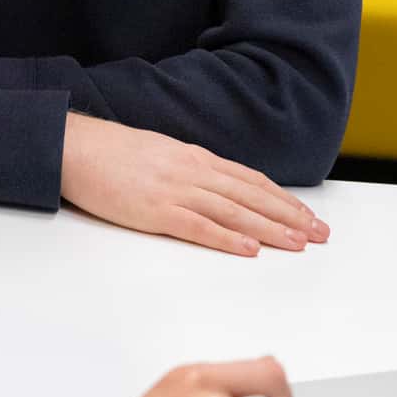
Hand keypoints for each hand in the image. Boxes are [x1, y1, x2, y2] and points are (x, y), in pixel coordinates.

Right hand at [60, 111, 329, 256]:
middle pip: (253, 196)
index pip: (252, 181)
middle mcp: (194, 172)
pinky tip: (249, 249)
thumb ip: (193, 170)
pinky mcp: (155, 211)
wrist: (76, 147)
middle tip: (320, 234)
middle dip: (290, 217)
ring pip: (235, 211)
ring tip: (298, 244)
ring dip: (270, 230)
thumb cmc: (115, 154)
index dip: (284, 200)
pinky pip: (199, 227)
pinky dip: (228, 238)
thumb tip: (220, 187)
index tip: (308, 216)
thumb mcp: (164, 154)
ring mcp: (176, 190)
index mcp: (197, 159)